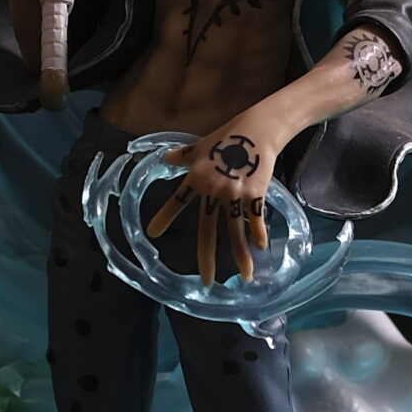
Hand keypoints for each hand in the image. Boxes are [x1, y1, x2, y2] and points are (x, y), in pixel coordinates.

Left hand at [147, 119, 283, 285]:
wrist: (258, 131)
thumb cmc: (227, 137)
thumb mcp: (199, 146)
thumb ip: (182, 157)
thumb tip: (164, 158)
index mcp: (197, 178)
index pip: (177, 201)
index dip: (165, 216)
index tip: (152, 233)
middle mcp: (214, 191)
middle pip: (208, 231)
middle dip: (206, 259)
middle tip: (206, 281)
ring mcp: (235, 195)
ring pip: (236, 233)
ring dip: (240, 257)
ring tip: (243, 278)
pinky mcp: (255, 194)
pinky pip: (256, 220)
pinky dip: (258, 235)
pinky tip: (259, 250)